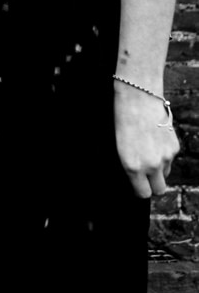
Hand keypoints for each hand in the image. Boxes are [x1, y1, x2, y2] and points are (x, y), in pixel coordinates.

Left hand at [116, 82, 179, 198]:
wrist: (138, 99)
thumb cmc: (121, 121)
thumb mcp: (117, 147)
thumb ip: (129, 165)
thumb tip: (134, 177)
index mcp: (132, 166)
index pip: (143, 193)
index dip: (139, 190)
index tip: (136, 185)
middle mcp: (151, 165)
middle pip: (159, 190)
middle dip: (152, 186)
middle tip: (144, 176)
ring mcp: (165, 157)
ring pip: (165, 174)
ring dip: (159, 170)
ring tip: (146, 153)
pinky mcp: (174, 147)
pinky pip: (170, 160)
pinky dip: (164, 155)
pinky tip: (153, 141)